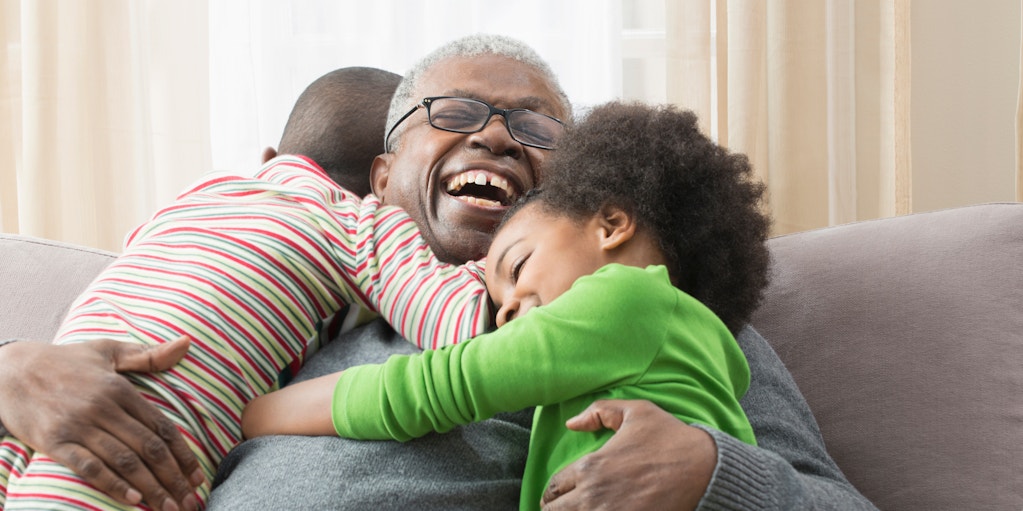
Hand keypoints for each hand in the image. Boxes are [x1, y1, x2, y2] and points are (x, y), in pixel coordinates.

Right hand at [0, 337, 203, 510]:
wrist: (11, 370)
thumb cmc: (66, 361)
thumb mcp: (109, 351)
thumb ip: (149, 355)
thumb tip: (187, 343)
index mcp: (121, 389)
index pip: (161, 427)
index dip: (183, 454)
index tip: (198, 476)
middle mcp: (104, 408)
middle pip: (148, 448)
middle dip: (173, 478)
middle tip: (190, 501)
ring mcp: (79, 426)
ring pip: (124, 461)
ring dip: (151, 487)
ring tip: (169, 507)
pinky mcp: (55, 442)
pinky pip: (89, 467)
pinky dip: (113, 484)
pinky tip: (133, 500)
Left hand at [541, 399, 715, 510]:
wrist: (705, 470)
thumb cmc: (671, 438)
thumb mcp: (636, 412)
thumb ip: (599, 411)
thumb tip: (572, 423)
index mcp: (590, 467)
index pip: (552, 488)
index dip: (555, 491)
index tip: (563, 493)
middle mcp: (593, 497)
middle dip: (557, 509)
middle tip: (568, 507)